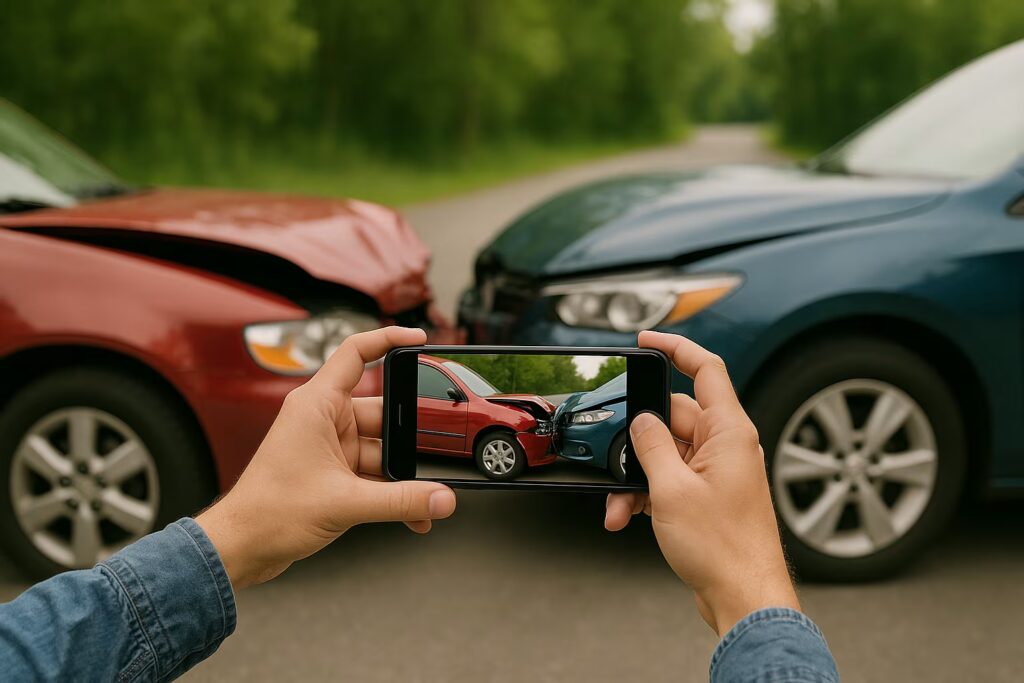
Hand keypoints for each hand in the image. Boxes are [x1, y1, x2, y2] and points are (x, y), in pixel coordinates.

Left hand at [196, 326, 456, 587]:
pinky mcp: (332, 471)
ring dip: (402, 474)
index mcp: (316, 404)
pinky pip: (373, 472)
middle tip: (435, 454)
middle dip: (409, 436)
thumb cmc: (267, 513)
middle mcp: (323, 419)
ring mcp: (328, 445)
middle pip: (382, 412)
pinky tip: (412, 511)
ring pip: (381, 448)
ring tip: (424, 497)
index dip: (388, 339)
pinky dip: (392, 490)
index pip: (356, 352)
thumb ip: (401, 501)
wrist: (241, 547)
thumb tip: (442, 498)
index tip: (418, 339)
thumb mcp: (346, 503)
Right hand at [605, 330, 797, 635]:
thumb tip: (640, 420)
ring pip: (665, 453)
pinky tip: (628, 515)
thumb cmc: (723, 548)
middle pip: (672, 417)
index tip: (645, 341)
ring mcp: (716, 471)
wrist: (742, 596)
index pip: (705, 369)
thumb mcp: (672, 490)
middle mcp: (725, 446)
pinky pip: (669, 478)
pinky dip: (646, 493)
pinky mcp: (706, 495)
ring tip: (620, 505)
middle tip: (614, 458)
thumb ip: (651, 446)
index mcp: (729, 432)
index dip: (675, 347)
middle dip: (636, 440)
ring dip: (637, 476)